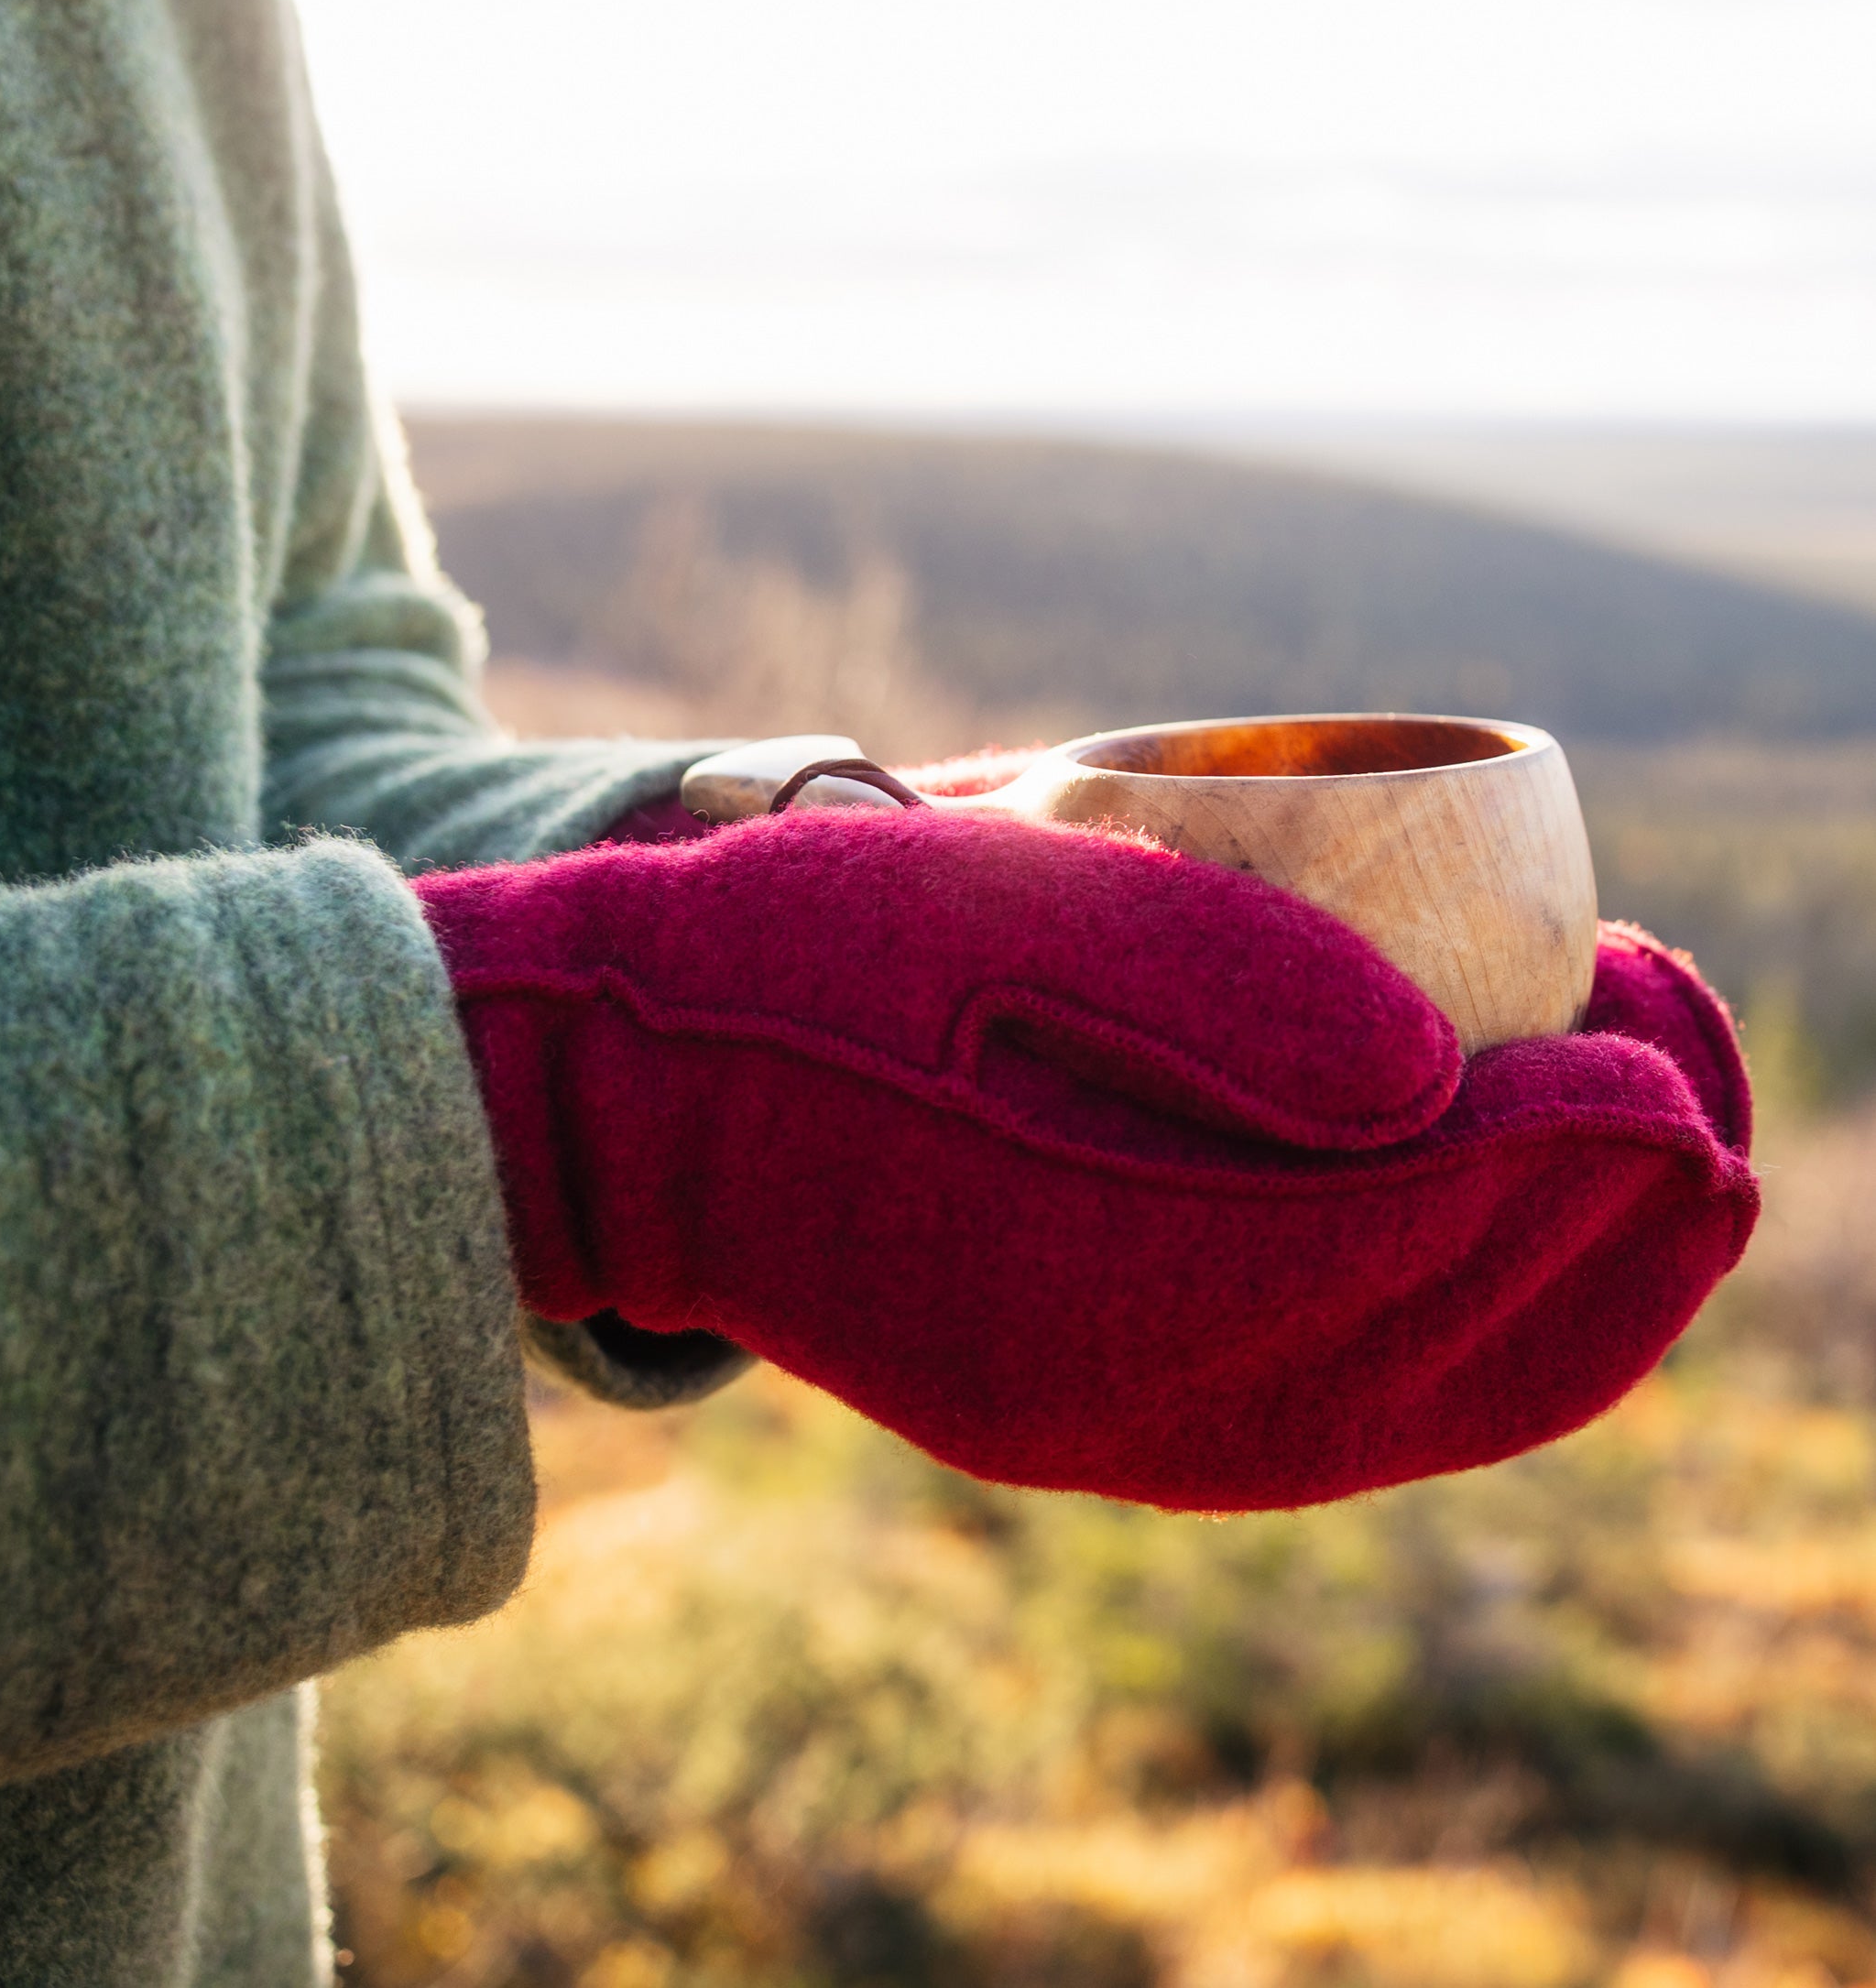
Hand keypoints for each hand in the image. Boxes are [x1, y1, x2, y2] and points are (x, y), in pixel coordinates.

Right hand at [416, 810, 1753, 1511]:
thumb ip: (1221, 984)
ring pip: (1416, 1400)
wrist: (617, 1099)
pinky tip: (1515, 1256)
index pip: (1423, 1225)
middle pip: (1456, 1339)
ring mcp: (1105, 1429)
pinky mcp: (1083, 1410)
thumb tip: (1449, 1070)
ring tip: (1664, 1164)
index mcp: (1102, 1268)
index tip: (1676, 1029)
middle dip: (1625, 1222)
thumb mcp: (986, 901)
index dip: (1589, 1137)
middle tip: (1712, 1081)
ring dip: (1570, 1294)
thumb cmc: (788, 961)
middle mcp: (1124, 1398)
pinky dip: (1463, 1343)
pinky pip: (1335, 1415)